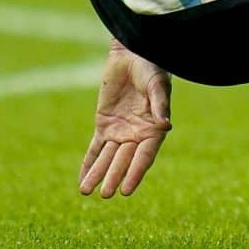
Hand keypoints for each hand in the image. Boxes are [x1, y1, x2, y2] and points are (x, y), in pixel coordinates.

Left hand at [79, 42, 171, 197]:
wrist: (132, 53)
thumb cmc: (151, 67)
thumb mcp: (157, 83)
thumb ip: (159, 103)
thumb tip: (165, 124)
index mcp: (154, 128)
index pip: (144, 157)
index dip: (135, 173)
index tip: (126, 190)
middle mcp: (137, 134)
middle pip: (124, 160)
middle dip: (114, 177)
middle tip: (106, 194)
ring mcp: (120, 131)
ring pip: (107, 158)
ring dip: (98, 174)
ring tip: (86, 191)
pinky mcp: (104, 125)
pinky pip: (96, 148)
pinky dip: (90, 163)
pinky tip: (83, 178)